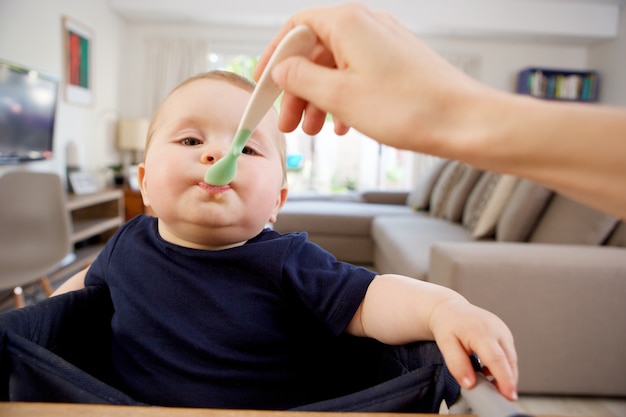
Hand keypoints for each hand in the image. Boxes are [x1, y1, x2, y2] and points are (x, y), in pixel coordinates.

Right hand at [254, 3, 491, 152]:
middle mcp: (367, 25)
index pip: (296, 28)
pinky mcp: (398, 63)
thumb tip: (282, 69)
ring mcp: (385, 44)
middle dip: (297, 88)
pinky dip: (343, 99)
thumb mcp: (340, 96)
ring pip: (337, 67)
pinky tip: (341, 126)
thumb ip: (301, 79)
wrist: (464, 122)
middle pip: (316, 50)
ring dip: (319, 98)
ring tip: (313, 131)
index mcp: (349, 23)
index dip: (274, 56)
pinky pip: (358, 76)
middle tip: (289, 122)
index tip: (263, 84)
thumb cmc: (408, 108)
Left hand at [429, 298, 518, 400]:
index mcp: (480, 332)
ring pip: (511, 359)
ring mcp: (503, 330)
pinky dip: (504, 366)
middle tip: (502, 398)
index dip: (504, 379)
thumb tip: (470, 384)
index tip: (509, 395)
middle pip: (509, 361)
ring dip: (506, 375)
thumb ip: (457, 364)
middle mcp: (497, 329)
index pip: (496, 359)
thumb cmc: (447, 326)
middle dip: (509, 382)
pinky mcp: (505, 334)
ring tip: (490, 384)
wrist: (450, 309)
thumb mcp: (446, 345)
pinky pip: (509, 354)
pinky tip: (489, 371)